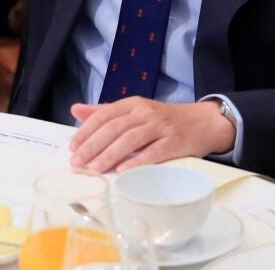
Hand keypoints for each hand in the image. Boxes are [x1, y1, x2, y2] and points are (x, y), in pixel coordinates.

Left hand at [67, 98, 234, 173]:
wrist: (203, 122)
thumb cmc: (162, 119)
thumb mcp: (133, 110)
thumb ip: (104, 112)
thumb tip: (75, 110)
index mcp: (131, 104)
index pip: (103, 116)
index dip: (86, 131)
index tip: (72, 147)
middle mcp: (144, 112)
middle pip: (113, 129)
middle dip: (92, 146)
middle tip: (77, 163)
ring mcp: (160, 126)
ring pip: (130, 140)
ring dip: (109, 155)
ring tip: (94, 169)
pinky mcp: (174, 141)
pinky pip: (153, 152)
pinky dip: (137, 161)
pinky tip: (123, 171)